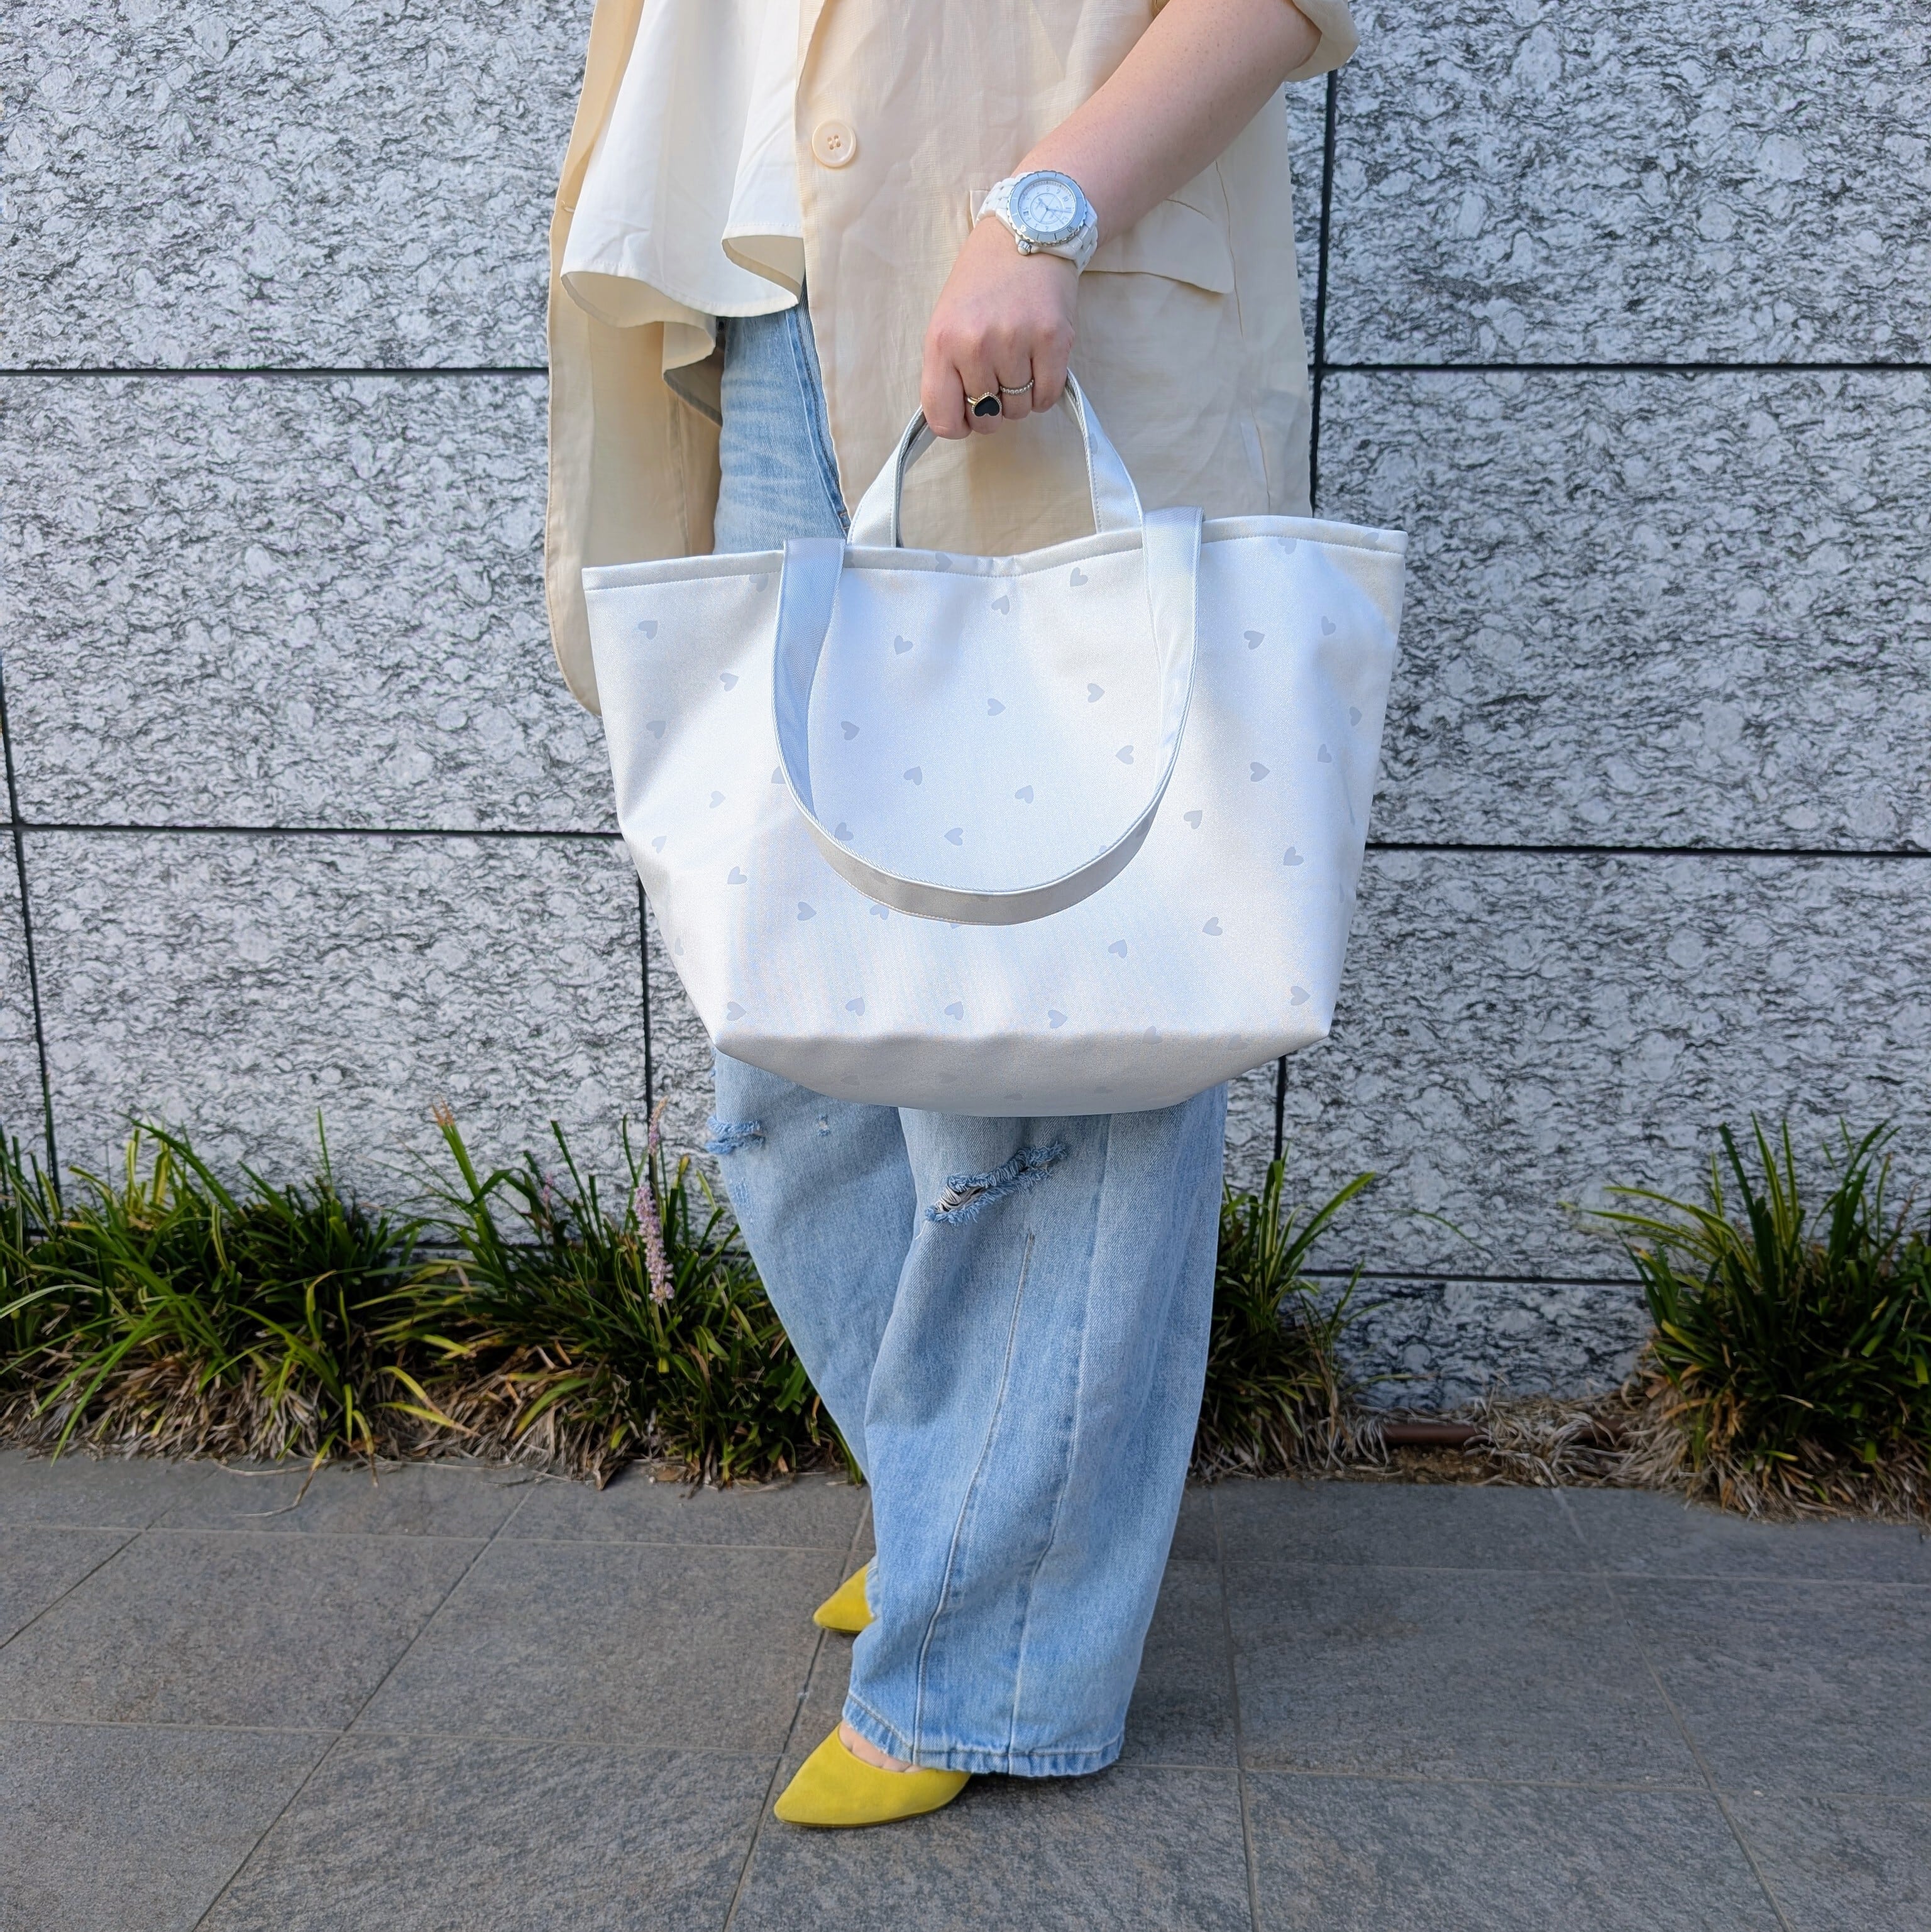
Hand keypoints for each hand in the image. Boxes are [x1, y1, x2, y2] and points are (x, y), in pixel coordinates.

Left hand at [920, 216, 1078, 439]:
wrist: (1026, 232)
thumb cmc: (983, 282)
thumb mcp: (947, 321)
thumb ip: (947, 371)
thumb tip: (959, 420)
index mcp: (941, 342)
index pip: (943, 419)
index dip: (958, 425)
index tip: (967, 413)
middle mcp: (976, 344)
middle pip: (986, 417)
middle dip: (993, 407)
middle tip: (998, 375)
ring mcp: (1016, 341)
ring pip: (1019, 410)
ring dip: (1021, 395)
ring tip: (1019, 359)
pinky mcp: (1053, 339)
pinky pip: (1047, 397)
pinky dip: (1044, 390)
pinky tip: (1039, 363)